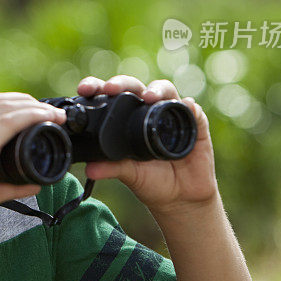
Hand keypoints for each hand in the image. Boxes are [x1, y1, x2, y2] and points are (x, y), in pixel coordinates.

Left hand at [76, 75, 217, 215]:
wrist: (181, 198)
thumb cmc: (152, 181)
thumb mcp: (129, 174)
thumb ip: (111, 168)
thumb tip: (89, 168)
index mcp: (125, 117)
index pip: (111, 95)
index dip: (97, 87)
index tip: (85, 89)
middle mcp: (147, 110)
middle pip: (134, 87)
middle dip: (122, 83)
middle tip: (112, 88)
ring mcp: (171, 113)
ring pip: (164, 90)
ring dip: (157, 89)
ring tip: (149, 97)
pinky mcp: (194, 123)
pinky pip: (193, 110)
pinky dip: (189, 107)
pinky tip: (186, 106)